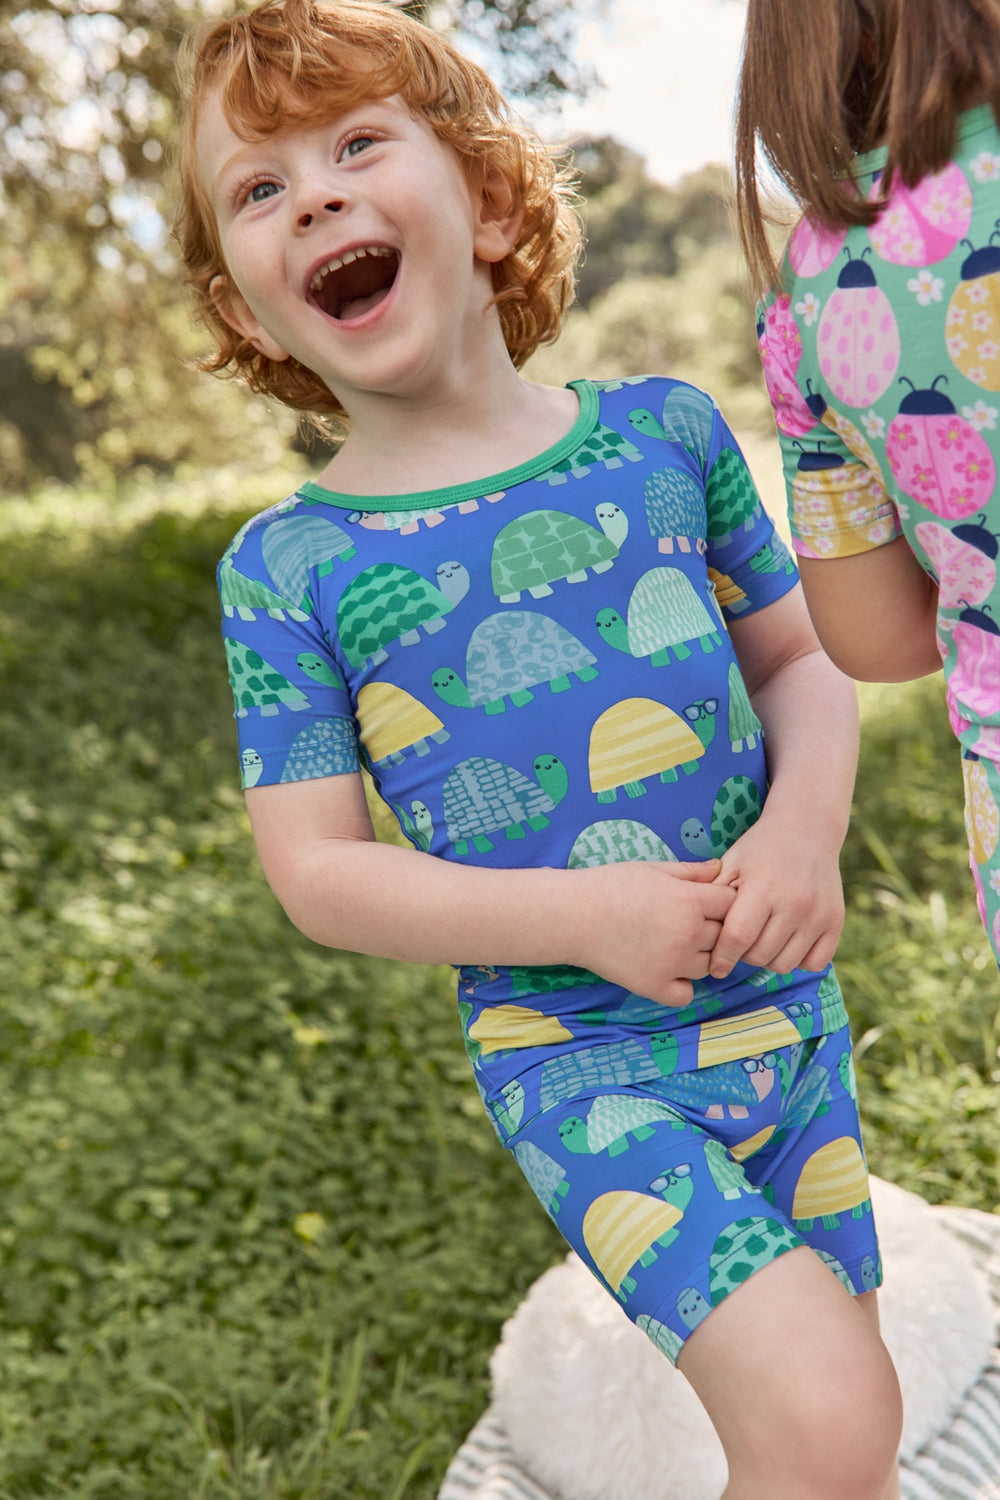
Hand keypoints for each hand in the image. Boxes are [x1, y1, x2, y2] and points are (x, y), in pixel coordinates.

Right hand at [572, 859, 736, 1006]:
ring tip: (673, 943)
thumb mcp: (653, 869)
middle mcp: (688, 934)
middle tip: (686, 921)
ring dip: (699, 956)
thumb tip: (720, 868)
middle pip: (724, 935)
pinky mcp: (655, 986)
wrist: (572, 915)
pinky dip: (681, 985)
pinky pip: (687, 993)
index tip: (706, 900)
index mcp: (690, 900)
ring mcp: (673, 963)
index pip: (731, 903)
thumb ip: (691, 871)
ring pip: (710, 965)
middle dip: (712, 927)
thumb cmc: (610, 885)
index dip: (721, 901)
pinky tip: (667, 970)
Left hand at [707, 812, 844, 979]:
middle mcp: (794, 904)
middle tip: (742, 940)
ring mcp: (818, 914)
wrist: (806, 829)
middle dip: (744, 954)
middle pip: (759, 956)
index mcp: (763, 889)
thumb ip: (712, 899)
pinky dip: (799, 959)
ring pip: (785, 964)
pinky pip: (815, 963)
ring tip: (763, 939)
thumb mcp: (730, 865)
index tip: (715, 967)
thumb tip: (693, 936)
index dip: (722, 958)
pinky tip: (788, 941)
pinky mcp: (836, 922)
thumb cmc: (760, 849)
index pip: (737, 939)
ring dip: (769, 958)